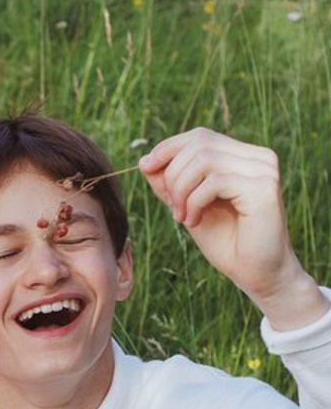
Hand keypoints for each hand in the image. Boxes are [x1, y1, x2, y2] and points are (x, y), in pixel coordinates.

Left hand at [138, 129, 326, 329]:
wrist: (255, 273)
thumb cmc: (225, 242)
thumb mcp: (188, 207)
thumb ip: (171, 184)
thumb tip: (146, 160)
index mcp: (242, 156)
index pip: (199, 136)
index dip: (167, 148)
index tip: (145, 168)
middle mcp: (257, 157)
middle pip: (198, 144)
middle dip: (172, 176)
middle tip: (172, 208)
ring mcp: (264, 169)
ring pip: (204, 160)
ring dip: (181, 191)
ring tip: (182, 217)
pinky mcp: (264, 187)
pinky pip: (214, 181)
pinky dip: (194, 202)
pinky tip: (194, 222)